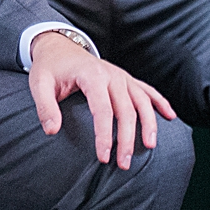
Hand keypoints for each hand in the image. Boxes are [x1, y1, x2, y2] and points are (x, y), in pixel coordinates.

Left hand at [26, 32, 177, 169]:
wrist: (59, 46)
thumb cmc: (49, 68)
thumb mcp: (39, 84)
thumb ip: (45, 107)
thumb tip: (52, 131)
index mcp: (91, 76)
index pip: (103, 110)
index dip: (105, 135)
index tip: (103, 157)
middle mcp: (111, 74)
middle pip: (126, 109)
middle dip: (127, 138)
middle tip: (124, 164)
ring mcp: (121, 76)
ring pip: (141, 101)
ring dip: (149, 124)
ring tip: (150, 146)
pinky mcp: (125, 78)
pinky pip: (147, 90)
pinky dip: (160, 102)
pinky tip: (171, 117)